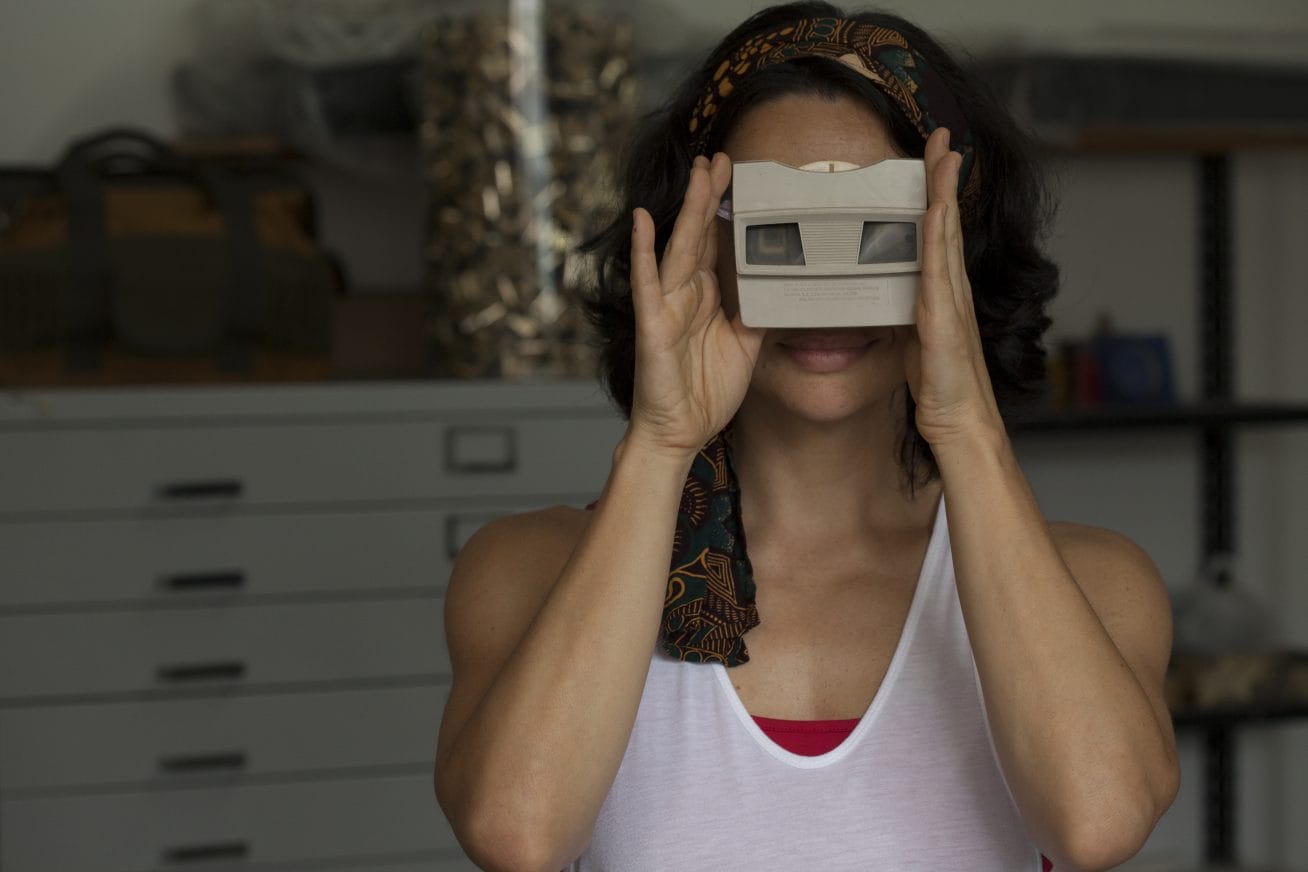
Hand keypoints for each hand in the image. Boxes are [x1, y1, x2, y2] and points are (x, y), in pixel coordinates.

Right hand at [626, 153, 764, 458]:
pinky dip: (644, 251)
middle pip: (698, 236)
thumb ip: (758, 314)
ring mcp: (667, 307)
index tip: (738, 176)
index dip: (725, 211)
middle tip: (721, 157)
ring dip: (689, 209)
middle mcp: (684, 296)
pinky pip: (648, 284)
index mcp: (705, 298)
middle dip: (710, 196)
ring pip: (679, 248)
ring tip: (699, 171)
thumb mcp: (746, 346)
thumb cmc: (705, 392)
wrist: (679, 433)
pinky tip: (645, 220)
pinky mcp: (653, 326)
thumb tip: (785, 287)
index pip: (715, 244)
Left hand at [901, 128, 1005, 449]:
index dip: (937, 193)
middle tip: (941, 136)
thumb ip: (904, 314)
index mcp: (943, 291)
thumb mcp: (914, 340)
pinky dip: (938, 237)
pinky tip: (935, 210)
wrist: (961, 422)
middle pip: (947, 221)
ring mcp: (951, 301)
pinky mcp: (944, 319)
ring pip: (945, 235)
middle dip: (944, 176)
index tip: (933, 158)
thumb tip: (883, 299)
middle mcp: (952, 288)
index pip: (938, 233)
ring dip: (943, 192)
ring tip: (943, 154)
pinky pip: (938, 269)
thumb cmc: (940, 386)